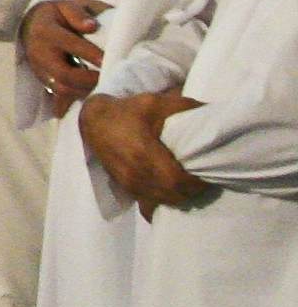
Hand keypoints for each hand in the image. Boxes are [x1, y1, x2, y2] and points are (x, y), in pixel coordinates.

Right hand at [23, 0, 108, 111]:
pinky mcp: (43, 80)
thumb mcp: (65, 5)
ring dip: (85, 89)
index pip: (69, 43)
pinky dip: (78, 95)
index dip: (90, 53)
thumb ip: (78, 13)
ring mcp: (39, 68)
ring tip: (104, 85)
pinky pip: (61, 94)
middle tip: (109, 77)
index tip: (109, 59)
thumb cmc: (57, 15)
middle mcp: (39, 52)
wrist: (33, 25)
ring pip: (62, 88)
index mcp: (45, 30)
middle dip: (89, 79)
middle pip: (63, 73)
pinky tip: (93, 91)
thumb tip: (92, 26)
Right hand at [80, 91, 207, 211]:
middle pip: (173, 194)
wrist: (93, 121)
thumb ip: (185, 108)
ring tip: (191, 185)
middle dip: (193, 191)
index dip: (196, 182)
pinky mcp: (126, 188)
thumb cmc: (127, 111)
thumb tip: (214, 112)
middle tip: (204, 180)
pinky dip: (164, 201)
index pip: (176, 180)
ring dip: (180, 197)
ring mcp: (129, 183)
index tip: (208, 174)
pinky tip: (172, 192)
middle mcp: (134, 173)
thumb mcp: (155, 102)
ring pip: (163, 201)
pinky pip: (149, 204)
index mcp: (142, 153)